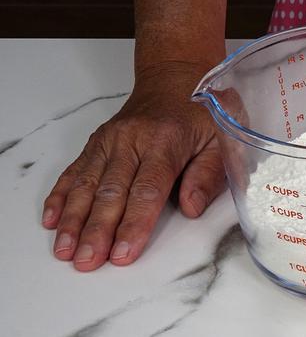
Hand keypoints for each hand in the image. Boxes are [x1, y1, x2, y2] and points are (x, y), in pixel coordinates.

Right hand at [42, 62, 224, 270]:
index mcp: (165, 142)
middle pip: (111, 192)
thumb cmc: (202, 111)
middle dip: (97, 230)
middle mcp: (131, 141)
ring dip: (73, 219)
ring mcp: (110, 141)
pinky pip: (75, 171)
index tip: (123, 252)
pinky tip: (51, 219)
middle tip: (87, 260)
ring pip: (87, 185)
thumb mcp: (222, 138)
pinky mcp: (97, 143)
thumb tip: (191, 208)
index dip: (134, 224)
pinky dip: (61, 196)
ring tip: (65, 249)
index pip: (148, 191)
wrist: (175, 76)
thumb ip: (208, 174)